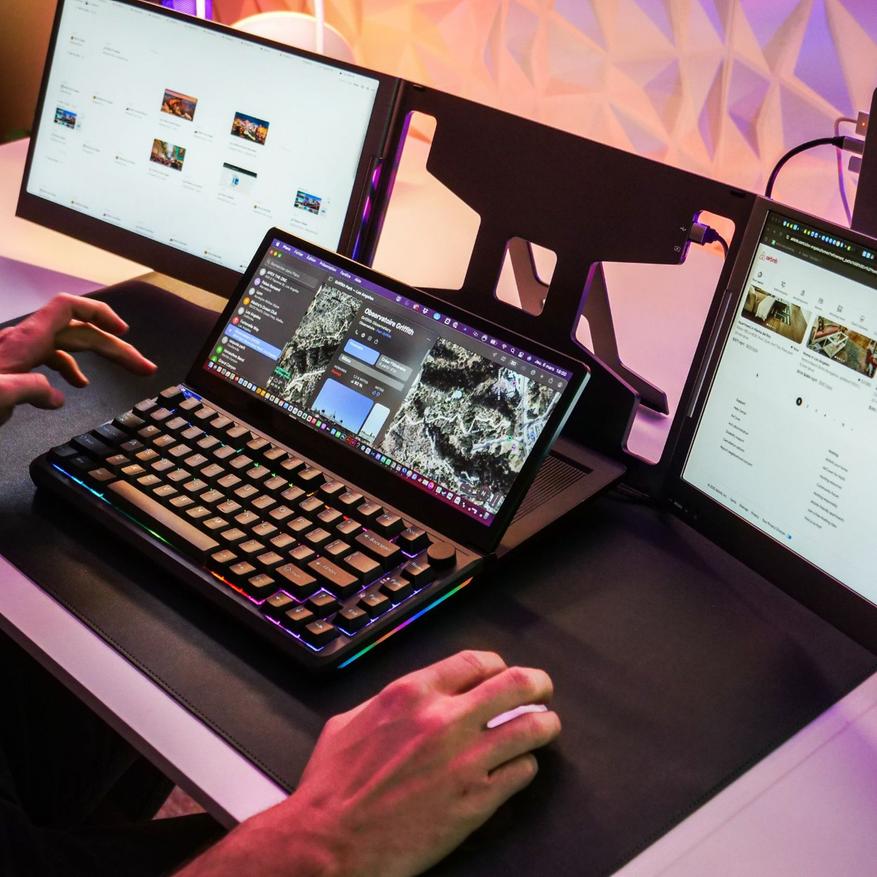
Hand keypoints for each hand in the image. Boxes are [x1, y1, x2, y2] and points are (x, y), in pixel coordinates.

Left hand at [0, 293, 155, 423]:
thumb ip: (34, 390)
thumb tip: (58, 397)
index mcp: (26, 340)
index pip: (69, 308)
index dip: (100, 313)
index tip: (123, 331)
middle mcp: (25, 341)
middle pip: (80, 332)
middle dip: (115, 347)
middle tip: (142, 367)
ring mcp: (18, 353)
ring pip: (67, 345)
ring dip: (96, 356)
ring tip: (119, 373)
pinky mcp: (13, 366)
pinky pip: (49, 359)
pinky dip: (69, 369)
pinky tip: (73, 387)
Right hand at [178, 650, 559, 876]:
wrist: (329, 843)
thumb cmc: (331, 788)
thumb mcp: (349, 722)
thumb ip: (387, 703)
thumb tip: (408, 699)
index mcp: (411, 694)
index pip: (475, 662)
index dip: (496, 665)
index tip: (501, 672)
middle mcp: (443, 720)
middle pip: (515, 684)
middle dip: (536, 684)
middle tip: (542, 690)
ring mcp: (464, 760)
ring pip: (530, 728)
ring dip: (544, 724)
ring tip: (547, 726)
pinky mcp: (475, 801)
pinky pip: (521, 772)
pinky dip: (525, 766)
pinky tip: (519, 768)